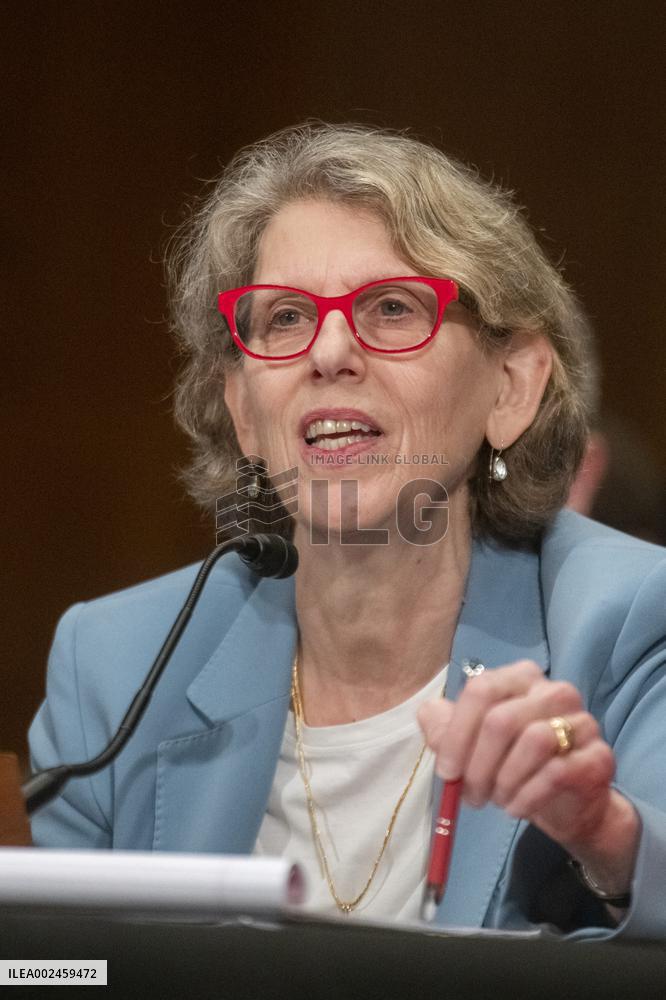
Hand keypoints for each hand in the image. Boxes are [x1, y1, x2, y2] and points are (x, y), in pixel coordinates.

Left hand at [417, 660, 639, 895]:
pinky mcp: (598, 757)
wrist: (564, 804)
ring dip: (504, 780)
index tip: (446, 771)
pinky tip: (516, 808)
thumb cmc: (513, 766)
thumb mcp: (472, 748)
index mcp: (520, 678)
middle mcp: (555, 691)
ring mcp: (582, 722)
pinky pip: (558, 772)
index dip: (458, 733)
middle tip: (470, 794)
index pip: (481, 689)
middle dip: (477, 765)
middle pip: (502, 719)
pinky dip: (527, 796)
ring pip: (534, 742)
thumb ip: (446, 728)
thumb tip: (427, 712)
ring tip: (497, 799)